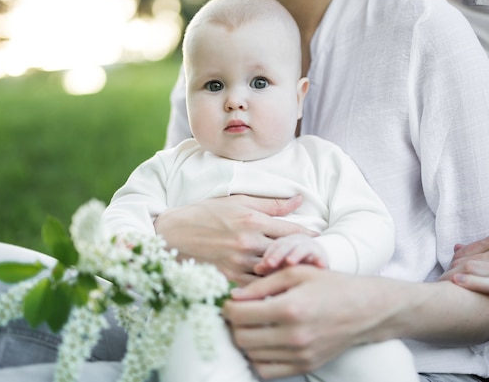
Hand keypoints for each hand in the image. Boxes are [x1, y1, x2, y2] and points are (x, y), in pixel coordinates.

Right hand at [154, 195, 316, 285]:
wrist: (170, 234)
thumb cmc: (204, 214)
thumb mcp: (237, 201)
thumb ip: (270, 204)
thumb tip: (300, 199)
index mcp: (252, 219)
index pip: (291, 230)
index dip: (308, 237)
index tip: (318, 241)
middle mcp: (247, 241)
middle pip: (287, 253)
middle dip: (302, 257)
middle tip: (316, 262)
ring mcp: (237, 263)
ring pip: (273, 273)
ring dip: (287, 276)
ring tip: (301, 278)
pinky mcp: (226, 279)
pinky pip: (255, 288)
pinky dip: (267, 289)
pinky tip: (276, 290)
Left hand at [222, 266, 399, 378]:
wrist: (364, 309)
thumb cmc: (331, 285)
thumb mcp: (296, 274)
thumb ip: (262, 285)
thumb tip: (234, 296)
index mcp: (290, 307)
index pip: (240, 315)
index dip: (227, 307)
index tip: (229, 302)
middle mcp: (294, 335)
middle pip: (242, 338)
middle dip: (233, 324)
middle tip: (239, 313)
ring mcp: (300, 354)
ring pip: (252, 355)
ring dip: (245, 340)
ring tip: (252, 325)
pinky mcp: (305, 365)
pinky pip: (267, 371)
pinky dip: (259, 358)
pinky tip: (264, 342)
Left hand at [442, 232, 488, 306]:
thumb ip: (487, 246)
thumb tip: (458, 248)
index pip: (467, 251)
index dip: (452, 263)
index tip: (444, 272)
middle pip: (467, 261)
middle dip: (449, 272)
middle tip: (437, 283)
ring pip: (474, 271)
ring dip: (454, 279)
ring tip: (440, 287)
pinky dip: (472, 284)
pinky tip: (458, 285)